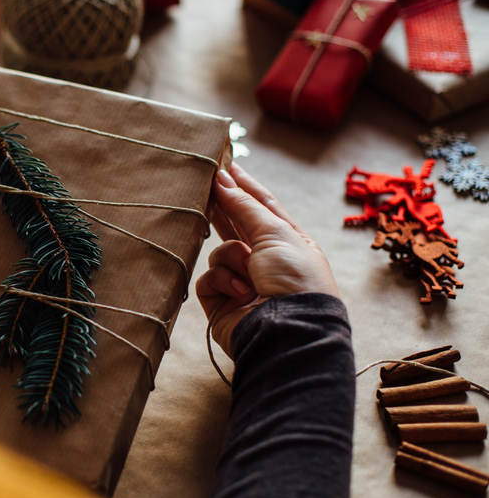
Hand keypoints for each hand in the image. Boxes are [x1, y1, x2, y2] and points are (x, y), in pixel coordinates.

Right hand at [196, 163, 339, 357]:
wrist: (288, 333)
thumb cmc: (295, 280)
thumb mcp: (276, 233)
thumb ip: (244, 205)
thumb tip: (222, 178)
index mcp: (288, 242)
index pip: (262, 206)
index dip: (243, 186)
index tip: (224, 165)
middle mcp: (265, 261)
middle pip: (236, 227)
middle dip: (223, 211)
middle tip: (203, 187)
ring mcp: (243, 282)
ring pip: (218, 253)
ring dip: (230, 258)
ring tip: (248, 272)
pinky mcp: (222, 303)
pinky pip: (207, 279)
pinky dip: (221, 282)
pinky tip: (239, 292)